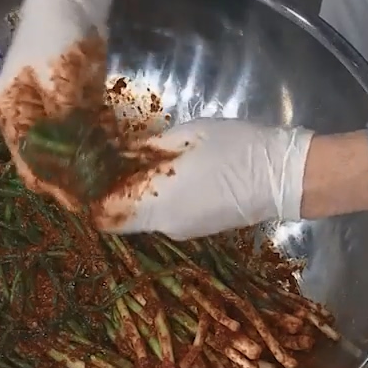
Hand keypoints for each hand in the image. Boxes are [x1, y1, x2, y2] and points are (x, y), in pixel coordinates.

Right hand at [0, 0, 115, 207]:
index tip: (82, 204)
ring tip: (108, 183)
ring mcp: (41, 105)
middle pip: (42, 160)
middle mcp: (21, 114)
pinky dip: (89, 144)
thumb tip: (73, 167)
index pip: (29, 163)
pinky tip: (109, 156)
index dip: (55, 186)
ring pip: (60, 148)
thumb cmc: (58, 34)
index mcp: (11, 111)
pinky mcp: (63, 97)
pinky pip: (74, 130)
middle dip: (69, 181)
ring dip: (81, 166)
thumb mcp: (62, 80)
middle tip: (100, 197)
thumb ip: (66, 124)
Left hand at [97, 118, 316, 238]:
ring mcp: (183, 231)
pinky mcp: (199, 229)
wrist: (287, 177)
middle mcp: (165, 225)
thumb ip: (147, 148)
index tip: (80, 176)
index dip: (89, 197)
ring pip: (144, 216)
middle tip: (103, 163)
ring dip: (135, 195)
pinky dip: (155, 199)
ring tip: (130, 163)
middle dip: (111, 193)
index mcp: (157, 203)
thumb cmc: (236, 149)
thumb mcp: (187, 136)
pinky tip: (160, 174)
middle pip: (123, 215)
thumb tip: (117, 151)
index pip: (105, 213)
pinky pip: (164, 215)